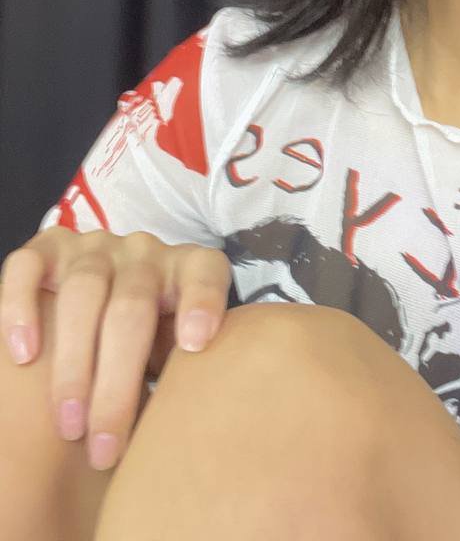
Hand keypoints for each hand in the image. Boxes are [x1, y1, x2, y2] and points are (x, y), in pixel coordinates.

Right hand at [0, 227, 232, 467]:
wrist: (102, 314)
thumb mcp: (171, 355)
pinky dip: (21, 306)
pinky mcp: (50, 248)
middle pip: (132, 305)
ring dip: (74, 362)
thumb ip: (181, 373)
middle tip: (104, 447)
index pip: (205, 272)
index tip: (195, 346)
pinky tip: (23, 355)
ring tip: (69, 424)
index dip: (203, 302)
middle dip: (117, 381)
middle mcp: (144, 251)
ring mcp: (96, 246)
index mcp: (186, 268)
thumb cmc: (147, 348)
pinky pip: (29, 265)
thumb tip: (178, 430)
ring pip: (83, 290)